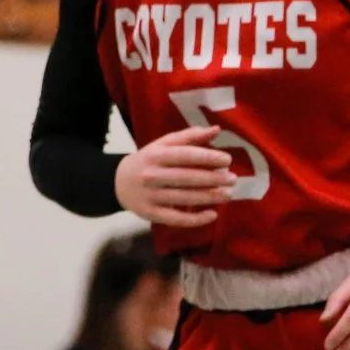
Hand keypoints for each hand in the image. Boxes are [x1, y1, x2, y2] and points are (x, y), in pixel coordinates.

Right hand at [114, 125, 233, 227]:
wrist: (117, 182)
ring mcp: (150, 196)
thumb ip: (189, 137)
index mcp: (155, 155)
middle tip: (232, 179)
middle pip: (187, 178)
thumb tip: (217, 130)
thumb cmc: (148, 161)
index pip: (185, 155)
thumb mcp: (163, 145)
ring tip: (228, 194)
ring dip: (210, 197)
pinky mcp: (151, 214)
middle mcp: (151, 175)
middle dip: (213, 179)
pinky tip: (212, 214)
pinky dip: (196, 219)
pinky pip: (176, 219)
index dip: (208, 158)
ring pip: (185, 198)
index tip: (227, 160)